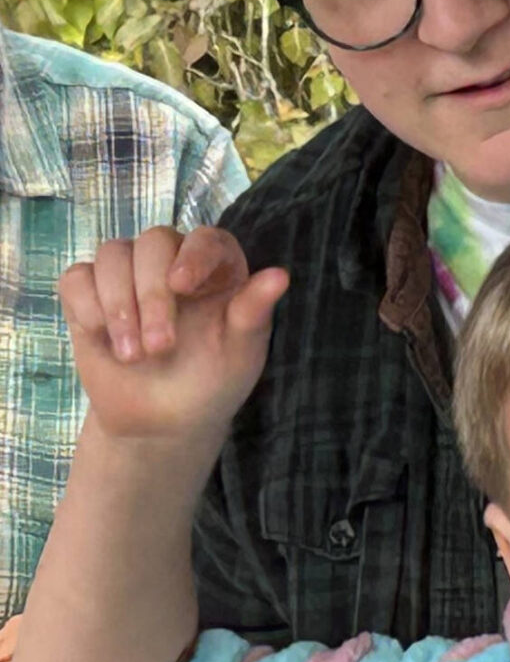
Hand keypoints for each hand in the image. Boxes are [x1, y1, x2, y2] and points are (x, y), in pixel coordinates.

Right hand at [58, 226, 287, 446]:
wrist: (163, 422)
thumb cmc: (211, 384)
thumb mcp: (240, 354)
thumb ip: (254, 312)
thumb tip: (280, 276)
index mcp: (216, 268)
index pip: (206, 238)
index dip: (193, 255)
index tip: (182, 285)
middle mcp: (171, 261)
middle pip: (152, 243)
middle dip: (151, 295)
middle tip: (160, 348)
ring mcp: (128, 274)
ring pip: (112, 255)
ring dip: (117, 305)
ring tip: (133, 357)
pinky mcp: (90, 293)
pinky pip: (77, 278)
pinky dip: (87, 306)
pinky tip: (102, 339)